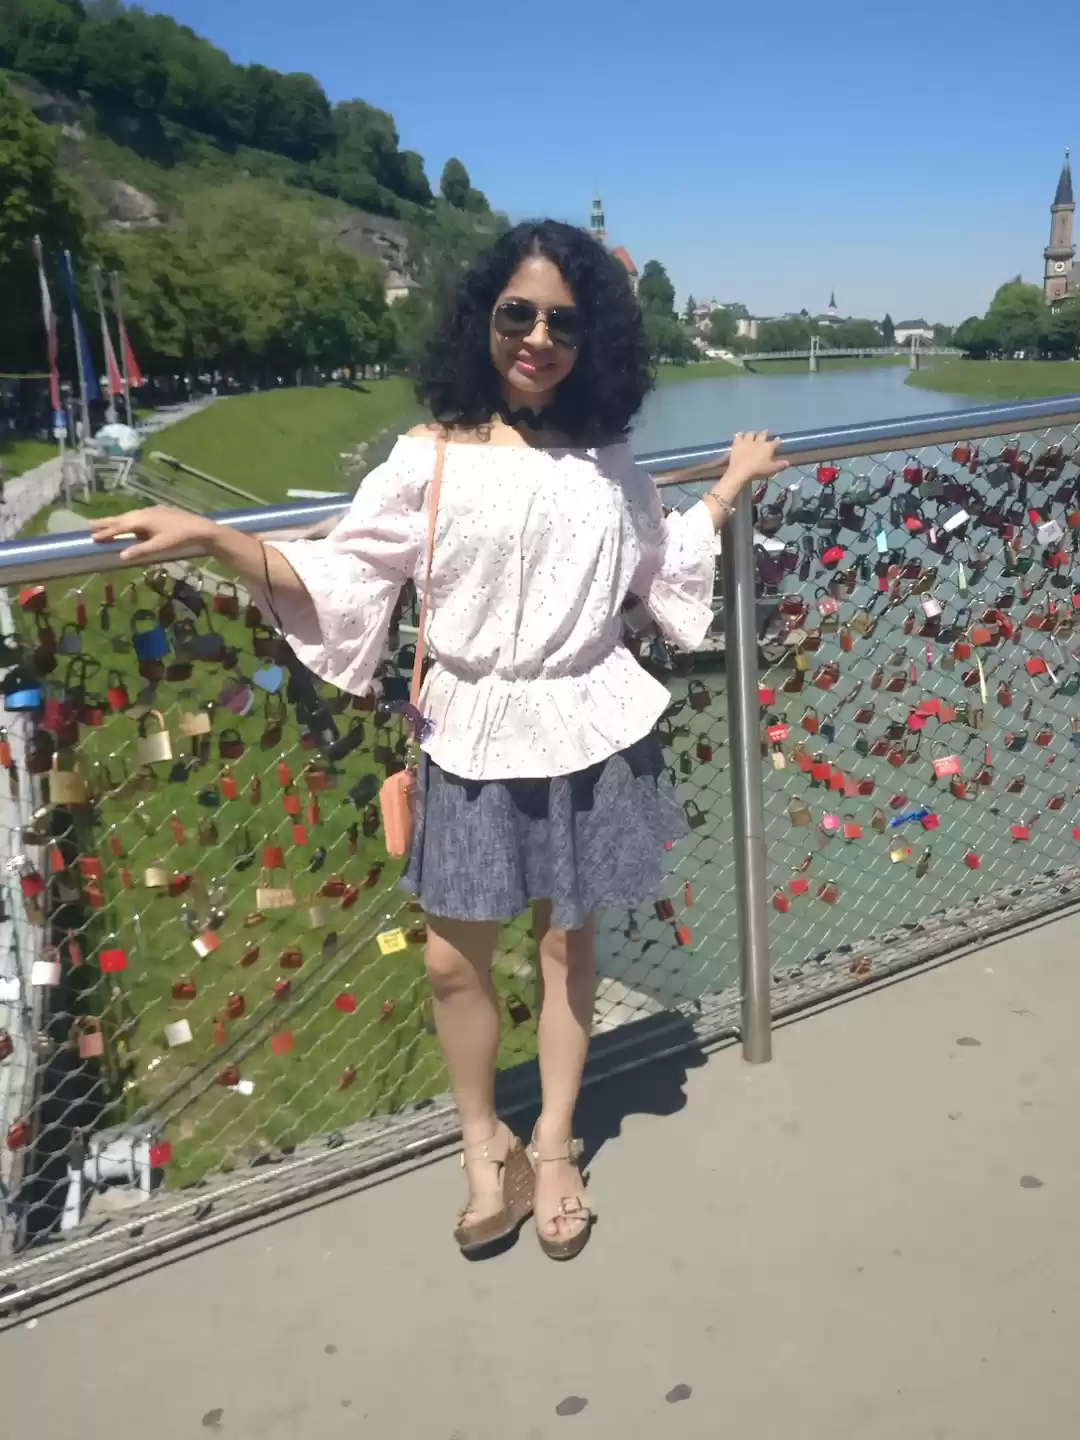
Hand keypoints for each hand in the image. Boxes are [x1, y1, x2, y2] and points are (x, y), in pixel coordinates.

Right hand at [88, 506, 217, 562]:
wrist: (200, 528)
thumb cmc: (180, 538)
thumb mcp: (159, 547)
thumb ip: (140, 550)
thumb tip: (121, 556)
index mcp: (142, 520)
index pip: (120, 527)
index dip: (106, 533)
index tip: (92, 537)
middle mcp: (144, 512)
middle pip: (121, 518)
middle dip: (106, 522)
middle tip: (89, 525)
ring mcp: (152, 511)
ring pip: (130, 516)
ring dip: (117, 520)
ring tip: (105, 524)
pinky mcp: (159, 512)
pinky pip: (138, 516)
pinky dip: (129, 520)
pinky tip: (130, 524)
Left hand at [724, 430, 788, 487]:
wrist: (741, 470)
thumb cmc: (758, 470)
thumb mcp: (771, 469)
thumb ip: (780, 465)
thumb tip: (788, 462)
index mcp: (768, 447)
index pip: (775, 442)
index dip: (777, 441)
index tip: (778, 439)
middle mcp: (759, 441)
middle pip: (762, 434)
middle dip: (765, 433)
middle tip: (765, 432)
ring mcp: (747, 441)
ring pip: (751, 434)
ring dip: (752, 434)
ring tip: (752, 435)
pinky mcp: (737, 443)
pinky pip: (739, 436)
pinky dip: (740, 436)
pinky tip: (740, 435)